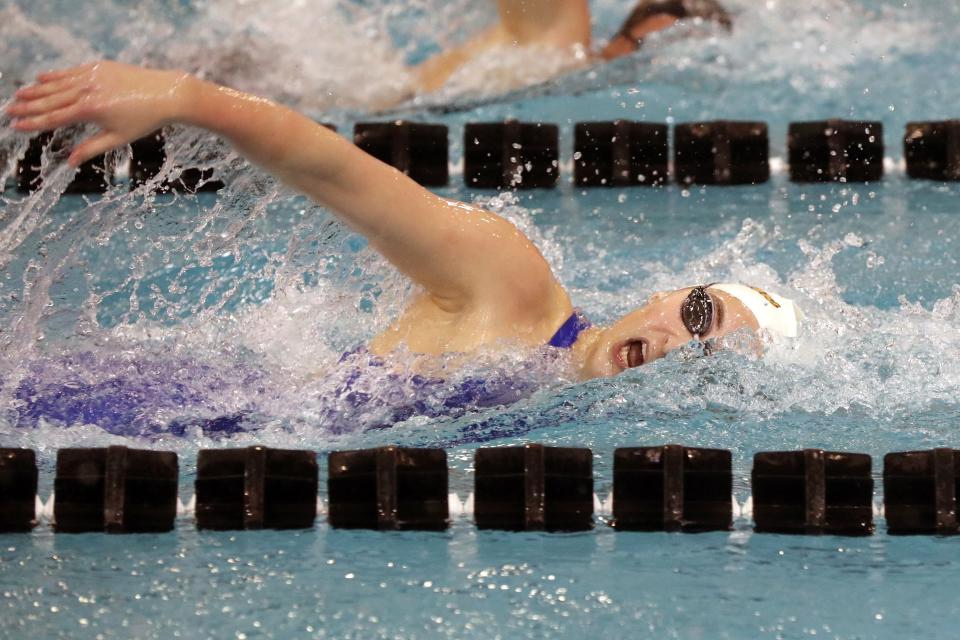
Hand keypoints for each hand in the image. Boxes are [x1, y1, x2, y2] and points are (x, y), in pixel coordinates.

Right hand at [5, 61, 194, 165]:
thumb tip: (70, 162)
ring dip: (37, 90)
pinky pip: (71, 72)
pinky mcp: (99, 67)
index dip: (33, 123)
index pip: (54, 118)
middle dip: (28, 106)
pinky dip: (55, 76)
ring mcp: (92, 76)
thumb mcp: (118, 138)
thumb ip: (91, 148)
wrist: (166, 94)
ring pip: (57, 84)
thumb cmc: (144, 120)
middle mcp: (87, 90)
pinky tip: (41, 78)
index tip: (16, 126)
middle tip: (9, 111)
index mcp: (90, 110)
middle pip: (50, 100)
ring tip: (20, 95)